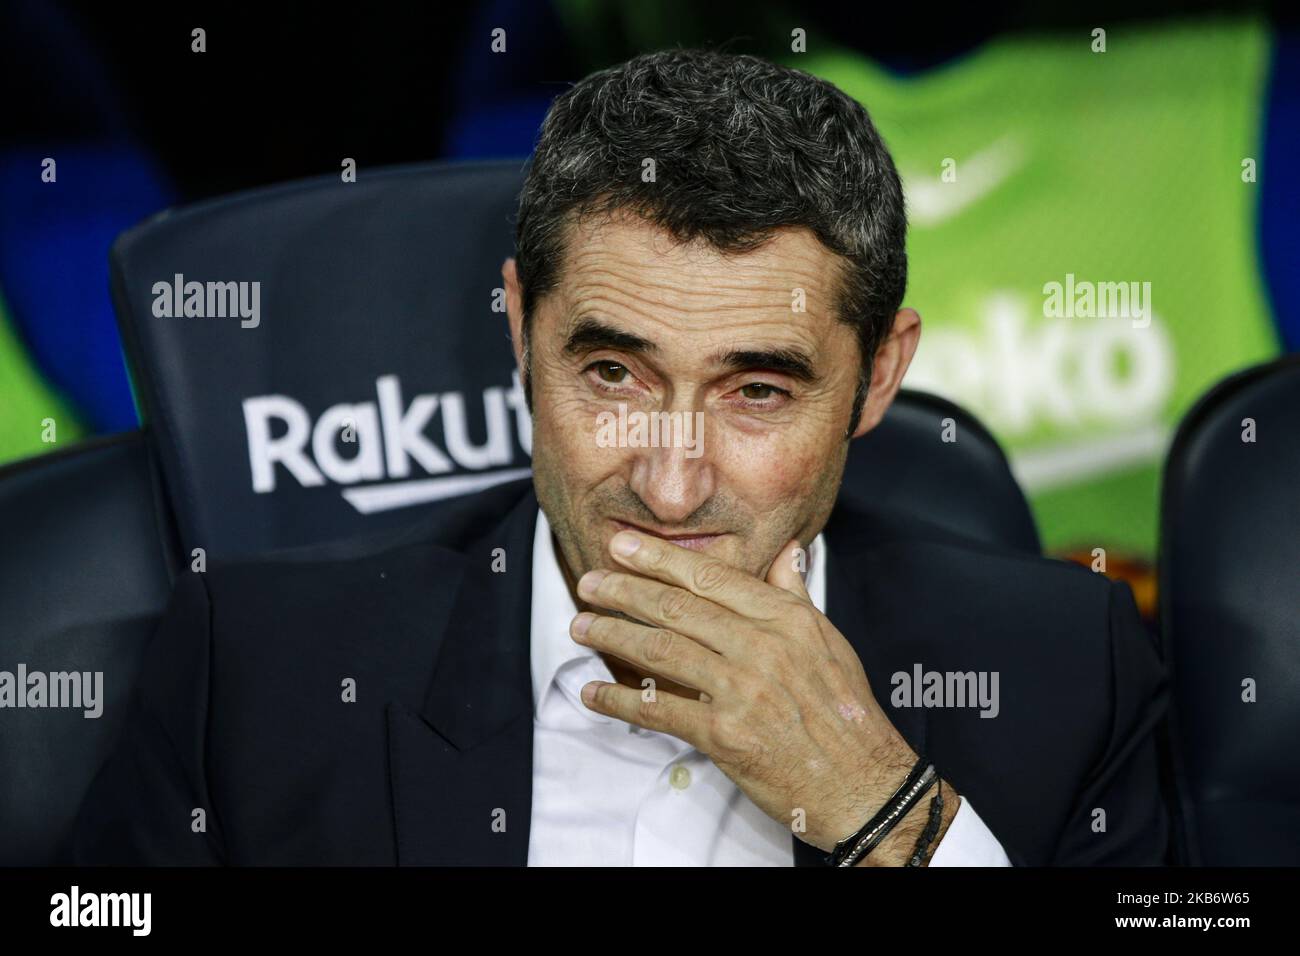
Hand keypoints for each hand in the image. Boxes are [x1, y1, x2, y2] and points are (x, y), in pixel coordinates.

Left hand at [571, 529, 958, 862]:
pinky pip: (660, 710)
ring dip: (614, 636)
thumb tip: (787, 552)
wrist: (862, 782)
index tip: (624, 546)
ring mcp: (742, 690)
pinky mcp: (725, 735)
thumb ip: (795, 594)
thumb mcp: (828, 642)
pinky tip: (594, 694)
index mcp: (786, 619)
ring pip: (662, 650)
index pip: (711, 578)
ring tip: (582, 626)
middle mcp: (763, 647)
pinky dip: (620, 700)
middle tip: (588, 582)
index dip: (660, 559)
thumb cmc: (846, 713)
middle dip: (624, 591)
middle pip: (677, 608)